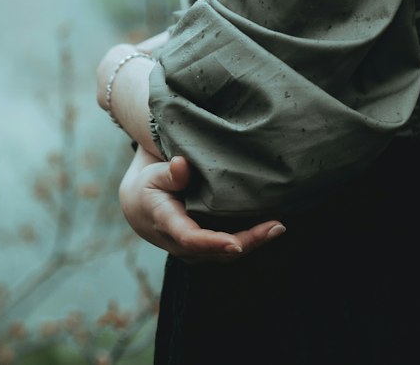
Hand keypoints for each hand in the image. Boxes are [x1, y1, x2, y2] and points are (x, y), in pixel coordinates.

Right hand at [119, 152, 285, 263]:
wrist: (142, 208)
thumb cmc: (150, 186)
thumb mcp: (153, 175)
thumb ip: (169, 173)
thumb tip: (182, 165)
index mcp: (168, 225)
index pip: (192, 240)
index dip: (214, 242)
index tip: (236, 243)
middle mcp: (182, 246)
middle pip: (218, 251)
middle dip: (248, 242)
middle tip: (276, 227)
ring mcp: (195, 252)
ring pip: (227, 254)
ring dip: (254, 242)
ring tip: (277, 227)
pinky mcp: (205, 251)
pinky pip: (229, 250)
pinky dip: (249, 240)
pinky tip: (269, 228)